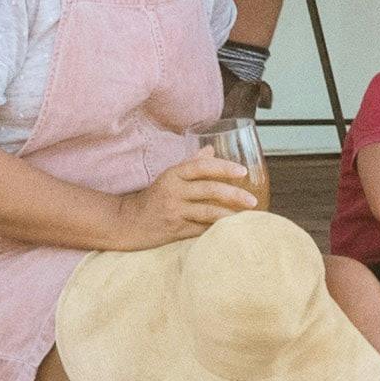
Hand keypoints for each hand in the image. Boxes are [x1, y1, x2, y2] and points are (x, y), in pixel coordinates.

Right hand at [125, 141, 266, 241]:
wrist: (127, 223)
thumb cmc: (154, 197)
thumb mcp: (169, 176)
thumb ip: (191, 163)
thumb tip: (212, 149)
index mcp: (173, 174)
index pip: (201, 167)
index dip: (223, 167)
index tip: (242, 172)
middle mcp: (173, 191)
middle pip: (209, 190)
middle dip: (234, 195)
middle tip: (252, 201)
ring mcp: (174, 212)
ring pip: (207, 211)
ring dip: (230, 214)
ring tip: (247, 216)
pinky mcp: (175, 231)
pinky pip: (201, 229)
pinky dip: (217, 228)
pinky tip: (231, 229)